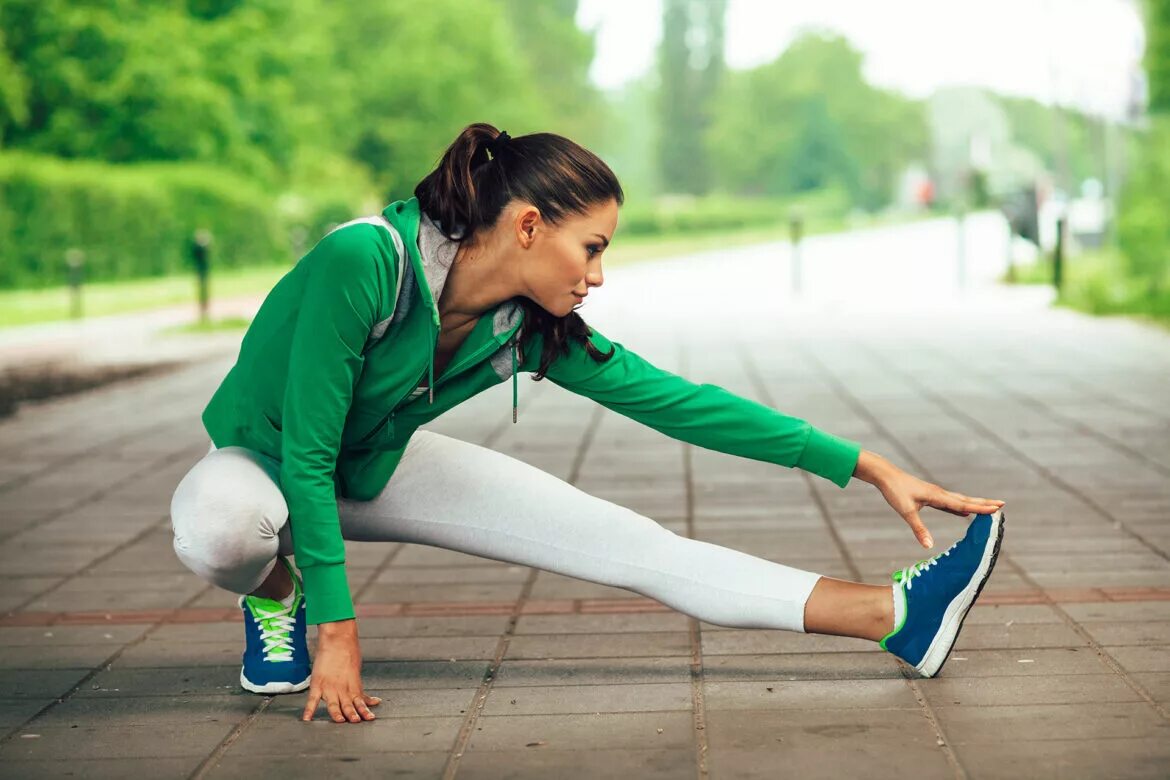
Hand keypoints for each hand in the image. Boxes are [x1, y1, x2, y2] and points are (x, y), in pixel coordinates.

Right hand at [301, 619, 381, 723]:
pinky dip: (309, 710)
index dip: (365, 710)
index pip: (360, 701)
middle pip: (348, 705)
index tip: (370, 718)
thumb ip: (360, 689)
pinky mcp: (317, 682)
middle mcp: (342, 688)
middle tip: (357, 721)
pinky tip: (307, 719)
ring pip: (334, 705)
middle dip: (353, 715)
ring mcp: (329, 686)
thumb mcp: (356, 672)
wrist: (338, 637)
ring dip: (338, 714)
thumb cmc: (350, 652)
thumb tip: (374, 700)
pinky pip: (312, 699)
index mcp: (353, 685)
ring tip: (341, 721)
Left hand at [854, 451, 1004, 548]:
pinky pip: (950, 503)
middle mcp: (940, 493)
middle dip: (984, 503)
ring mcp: (936, 494)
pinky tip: (964, 512)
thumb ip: (918, 529)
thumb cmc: (895, 491)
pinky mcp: (930, 496)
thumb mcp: (906, 511)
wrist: (886, 475)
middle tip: (1002, 505)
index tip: (997, 508)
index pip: (963, 504)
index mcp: (937, 496)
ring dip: (974, 504)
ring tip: (988, 508)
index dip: (980, 507)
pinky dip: (960, 508)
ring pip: (959, 500)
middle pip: (966, 500)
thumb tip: (928, 546)